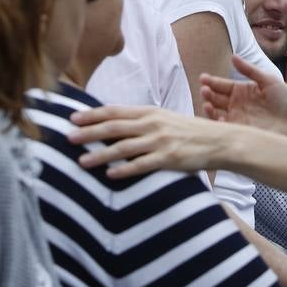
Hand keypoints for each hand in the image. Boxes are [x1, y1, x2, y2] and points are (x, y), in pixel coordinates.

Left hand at [68, 105, 234, 177]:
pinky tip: (110, 175)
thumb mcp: (164, 119)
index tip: (72, 117)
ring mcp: (160, 141)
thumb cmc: (188, 131)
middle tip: (68, 137)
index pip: (115, 111)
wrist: (218, 141)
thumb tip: (114, 125)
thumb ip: (141, 121)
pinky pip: (142, 165)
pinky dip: (124, 170)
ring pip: (123, 147)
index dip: (92, 114)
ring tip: (81, 162)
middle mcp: (152, 124)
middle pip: (114, 127)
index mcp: (149, 112)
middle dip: (89, 133)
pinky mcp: (169, 158)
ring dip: (100, 155)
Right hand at [202, 54, 286, 137]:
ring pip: (216, 112)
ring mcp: (238, 118)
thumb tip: (233, 56)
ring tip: (207, 102)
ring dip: (209, 107)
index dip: (212, 81)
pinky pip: (224, 127)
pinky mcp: (241, 131)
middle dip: (208, 93)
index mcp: (243, 90)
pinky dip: (217, 123)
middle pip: (216, 98)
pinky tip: (218, 117)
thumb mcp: (268, 80)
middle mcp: (237, 104)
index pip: (222, 85)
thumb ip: (250, 70)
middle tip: (205, 89)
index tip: (203, 78)